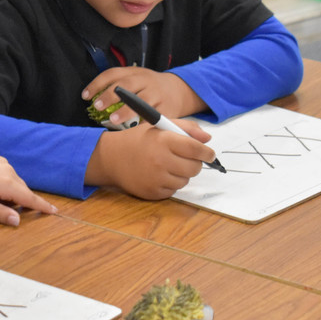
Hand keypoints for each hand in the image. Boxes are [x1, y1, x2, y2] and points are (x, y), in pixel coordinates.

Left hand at [0, 148, 57, 225]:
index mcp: (6, 183)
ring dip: (11, 191)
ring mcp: (1, 162)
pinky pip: (6, 173)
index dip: (42, 206)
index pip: (29, 198)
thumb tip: (17, 221)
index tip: (54, 211)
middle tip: (10, 211)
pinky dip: (4, 182)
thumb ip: (0, 214)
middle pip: (23, 190)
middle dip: (21, 201)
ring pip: (14, 181)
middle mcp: (8, 170)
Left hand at [81, 67, 206, 124]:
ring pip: (141, 101)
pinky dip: (143, 125)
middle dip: (110, 95)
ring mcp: (157, 94)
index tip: (85, 96)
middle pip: (126, 85)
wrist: (180, 90)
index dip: (97, 84)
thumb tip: (92, 99)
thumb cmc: (150, 87)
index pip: (112, 74)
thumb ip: (118, 85)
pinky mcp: (167, 108)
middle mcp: (145, 81)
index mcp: (134, 72)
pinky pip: (154, 118)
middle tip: (97, 106)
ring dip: (126, 110)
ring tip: (113, 120)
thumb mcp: (136, 78)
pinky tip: (132, 133)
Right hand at [85, 117, 214, 199]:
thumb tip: (207, 140)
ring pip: (185, 180)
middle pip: (194, 167)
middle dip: (194, 163)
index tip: (210, 154)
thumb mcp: (159, 127)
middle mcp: (160, 160)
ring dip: (181, 174)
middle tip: (185, 159)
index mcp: (163, 140)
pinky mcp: (152, 192)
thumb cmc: (138, 140)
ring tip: (167, 165)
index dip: (206, 152)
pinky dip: (170, 183)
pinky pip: (173, 191)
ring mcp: (156, 178)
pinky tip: (159, 175)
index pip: (195, 149)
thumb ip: (186, 128)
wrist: (110, 157)